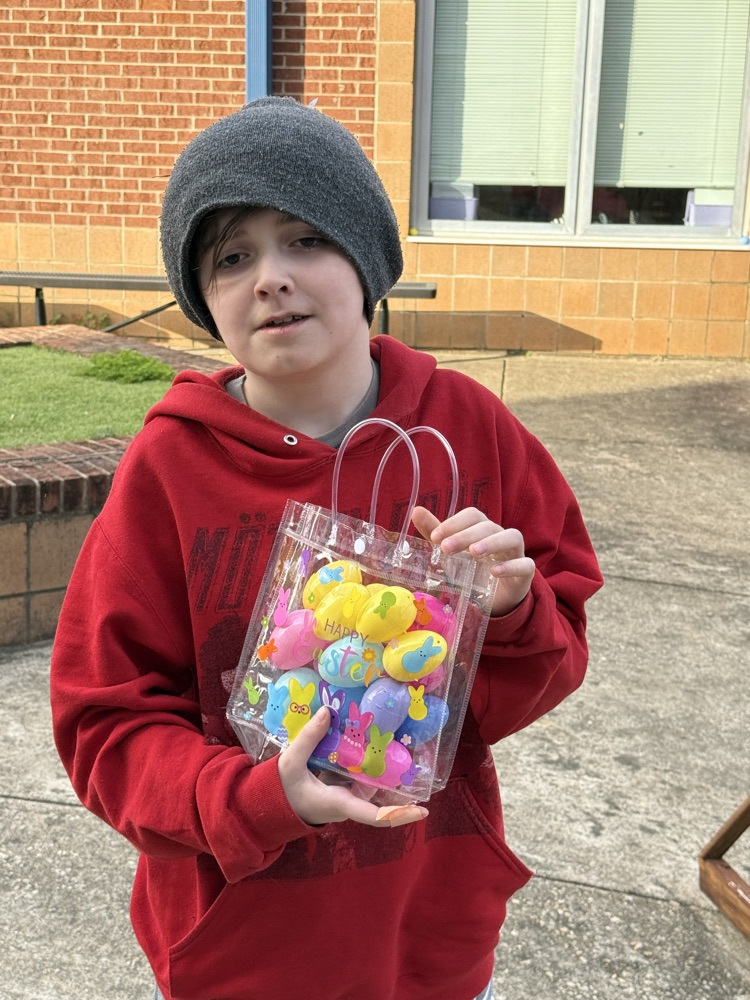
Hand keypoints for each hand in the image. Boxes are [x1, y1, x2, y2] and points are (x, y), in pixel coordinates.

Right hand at [277, 707, 428, 827]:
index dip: (398, 814)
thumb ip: (308, 739)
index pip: (373, 815)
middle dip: (395, 773)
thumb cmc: (282, 789)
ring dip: (378, 761)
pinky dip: (363, 758)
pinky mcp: (341, 786)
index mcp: (339, 803)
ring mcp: (346, 795)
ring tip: (389, 733)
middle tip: (409, 748)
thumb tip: (326, 712)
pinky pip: (358, 773)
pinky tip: (365, 736)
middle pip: (379, 789)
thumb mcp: (291, 763)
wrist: (271, 803)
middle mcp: (349, 802)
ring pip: (370, 779)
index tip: (422, 810)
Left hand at [411, 505, 534, 616]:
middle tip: (446, 548)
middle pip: (488, 526)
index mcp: (482, 528)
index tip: (435, 538)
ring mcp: (515, 553)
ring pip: (511, 537)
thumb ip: (436, 532)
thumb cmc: (473, 570)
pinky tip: (495, 571)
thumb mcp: (452, 553)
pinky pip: (525, 564)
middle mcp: (500, 535)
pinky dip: (512, 566)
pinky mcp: (525, 573)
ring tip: (473, 552)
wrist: (495, 599)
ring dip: (492, 542)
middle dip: (466, 535)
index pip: (472, 515)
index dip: (454, 523)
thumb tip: (416, 510)